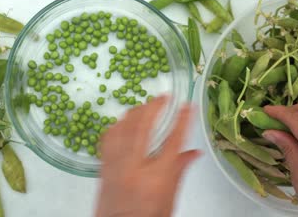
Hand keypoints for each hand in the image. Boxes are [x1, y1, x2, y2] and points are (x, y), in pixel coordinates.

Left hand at [95, 96, 200, 216]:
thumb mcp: (170, 199)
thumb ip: (179, 171)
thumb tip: (194, 152)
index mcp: (156, 177)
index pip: (173, 141)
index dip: (182, 120)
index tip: (187, 105)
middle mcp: (134, 167)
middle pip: (143, 127)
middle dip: (154, 107)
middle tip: (162, 97)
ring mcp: (116, 166)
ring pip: (122, 129)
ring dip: (134, 113)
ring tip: (143, 106)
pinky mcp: (103, 168)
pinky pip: (107, 139)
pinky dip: (115, 127)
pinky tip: (122, 123)